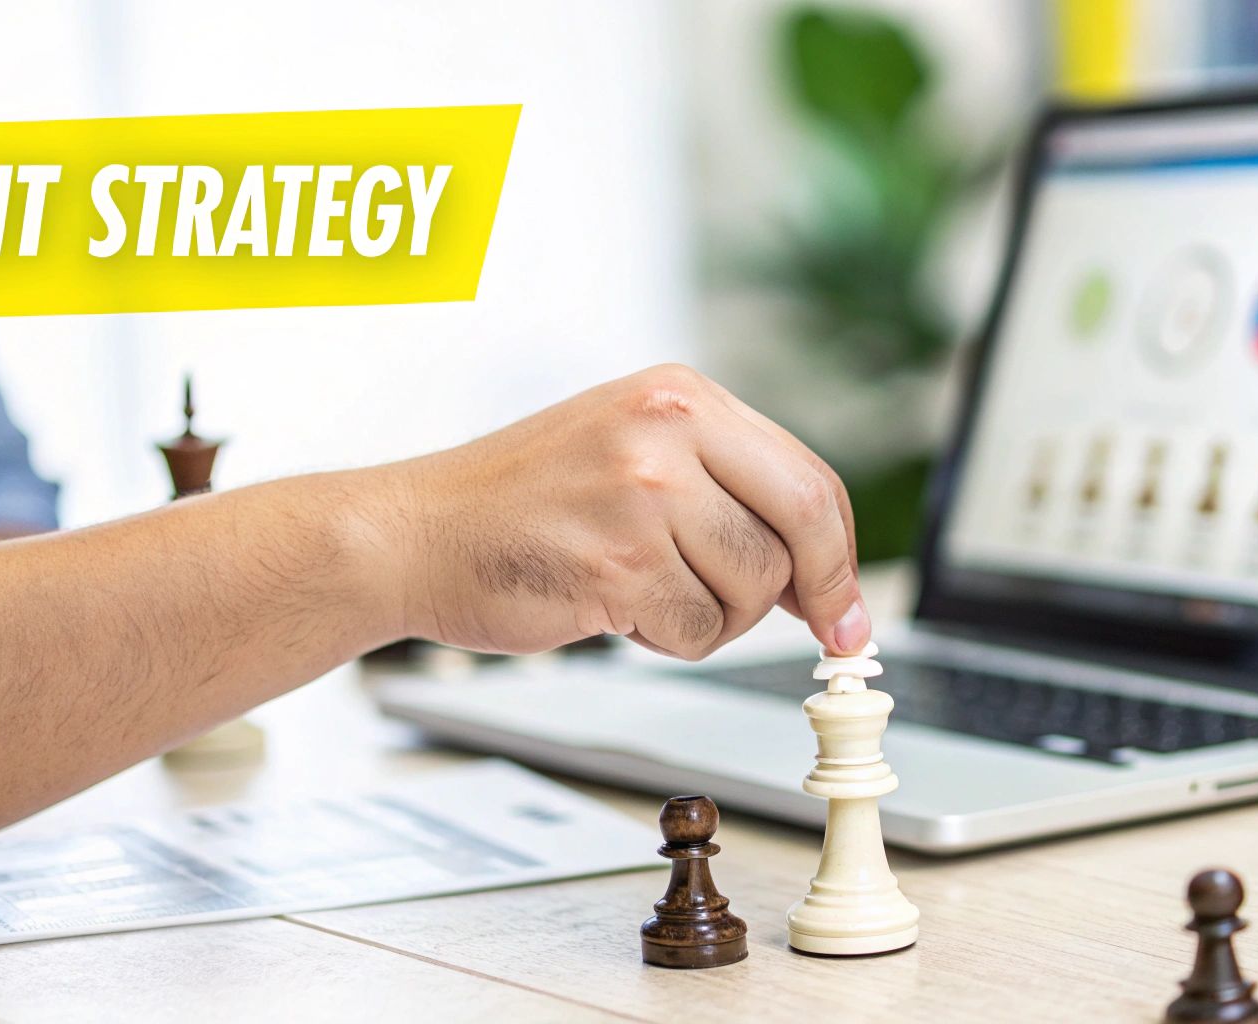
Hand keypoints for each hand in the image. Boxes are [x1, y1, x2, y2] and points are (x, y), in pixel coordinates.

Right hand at [390, 364, 868, 659]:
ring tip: (644, 589)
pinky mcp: (616, 562)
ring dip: (714, 615)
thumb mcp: (631, 454)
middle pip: (803, 529)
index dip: (841, 553)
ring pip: (752, 589)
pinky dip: (667, 638)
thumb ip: (727, 492)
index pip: (810, 477)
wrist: (411, 533)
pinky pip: (697, 630)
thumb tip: (824, 576)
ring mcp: (642, 494)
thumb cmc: (519, 504)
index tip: (847, 606)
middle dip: (812, 593)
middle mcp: (667, 430)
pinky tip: (612, 606)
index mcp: (681, 396)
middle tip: (818, 631)